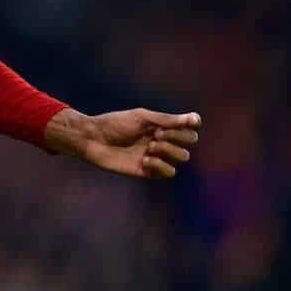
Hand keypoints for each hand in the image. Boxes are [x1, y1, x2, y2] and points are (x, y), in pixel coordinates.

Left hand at [44, 107, 200, 178]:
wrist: (94, 139)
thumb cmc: (115, 124)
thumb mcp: (142, 117)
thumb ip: (168, 120)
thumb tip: (195, 118)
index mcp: (161, 125)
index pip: (189, 128)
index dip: (188, 127)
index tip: (179, 123)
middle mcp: (161, 141)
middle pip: (188, 144)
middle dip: (176, 138)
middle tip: (155, 135)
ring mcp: (155, 156)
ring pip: (181, 159)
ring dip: (168, 151)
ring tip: (149, 147)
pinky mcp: (148, 171)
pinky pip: (169, 172)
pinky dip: (161, 166)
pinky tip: (145, 160)